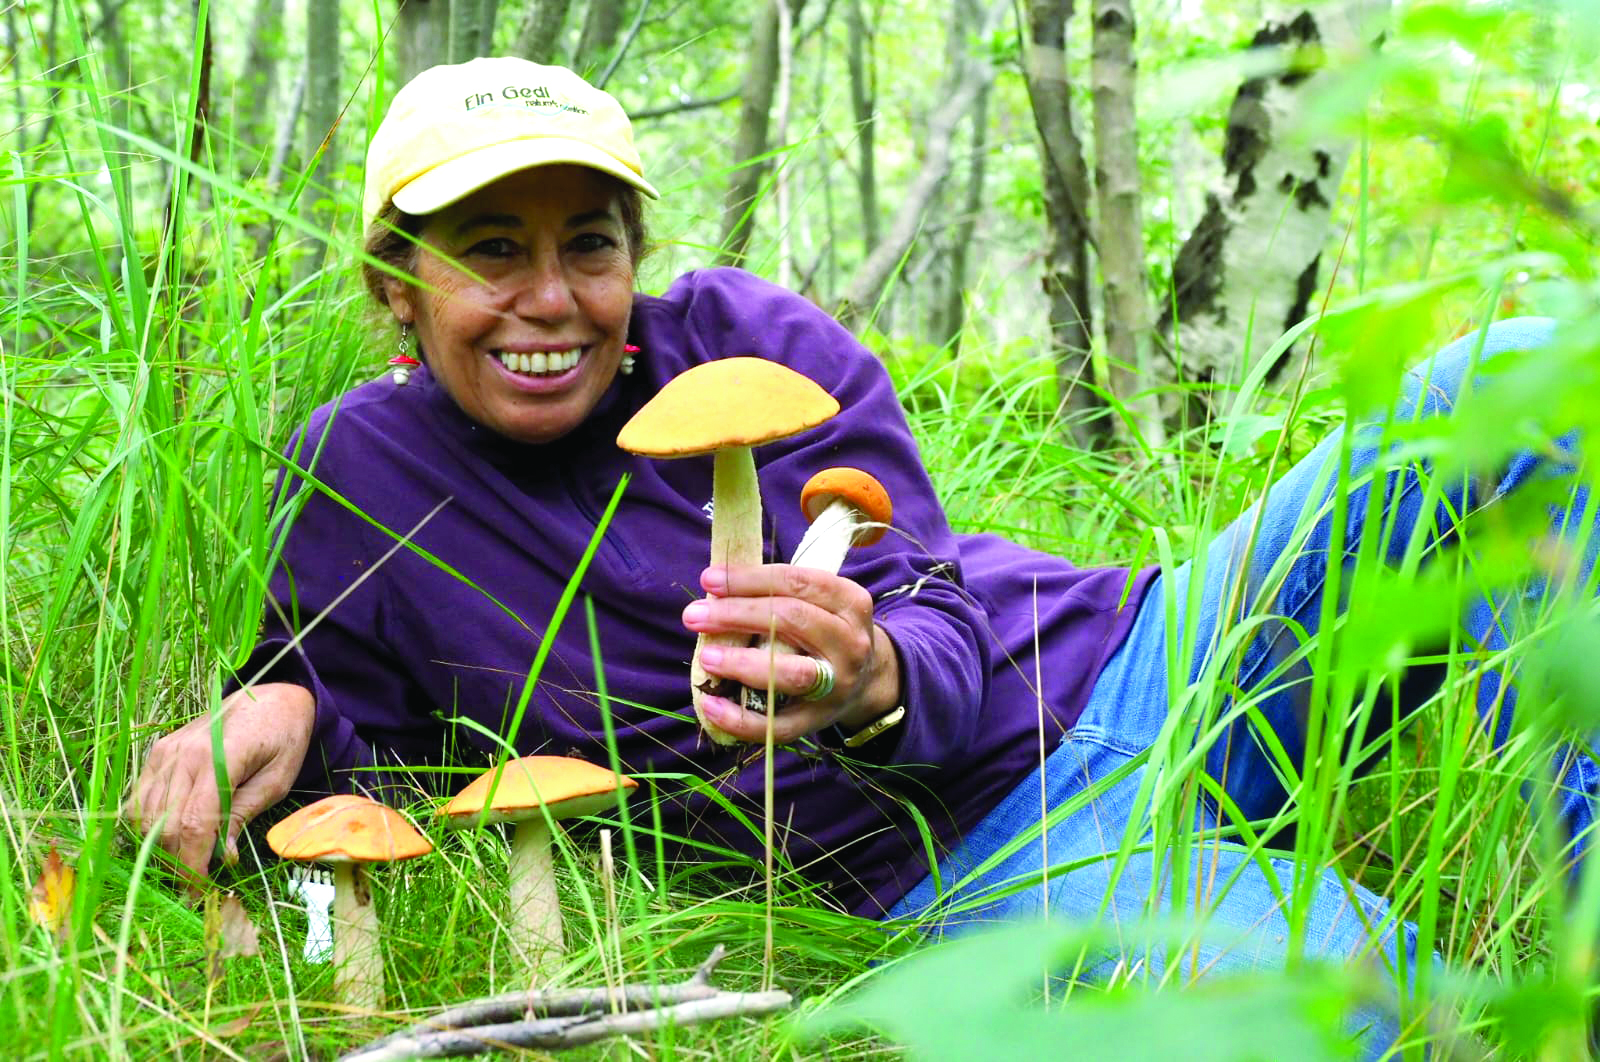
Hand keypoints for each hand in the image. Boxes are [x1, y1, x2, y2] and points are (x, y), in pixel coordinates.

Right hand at [127, 683, 315, 887]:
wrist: (271, 698)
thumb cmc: (284, 738)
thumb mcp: (277, 780)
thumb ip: (244, 815)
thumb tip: (221, 858)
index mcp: (218, 758)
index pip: (193, 824)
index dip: (192, 864)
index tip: (199, 892)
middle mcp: (182, 754)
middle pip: (163, 826)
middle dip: (176, 863)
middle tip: (196, 885)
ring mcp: (164, 751)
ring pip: (143, 816)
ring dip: (159, 847)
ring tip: (186, 863)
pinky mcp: (157, 752)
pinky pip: (139, 799)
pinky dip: (148, 825)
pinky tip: (171, 838)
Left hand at [681, 564, 900, 743]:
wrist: (867, 680)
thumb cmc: (825, 631)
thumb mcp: (820, 601)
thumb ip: (778, 593)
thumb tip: (715, 591)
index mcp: (850, 601)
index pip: (797, 582)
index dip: (750, 579)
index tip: (709, 579)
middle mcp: (850, 642)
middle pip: (791, 620)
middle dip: (737, 615)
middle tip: (695, 615)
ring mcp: (837, 685)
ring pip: (791, 673)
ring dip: (742, 664)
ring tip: (706, 656)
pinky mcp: (818, 721)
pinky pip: (777, 725)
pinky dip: (740, 718)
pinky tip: (710, 704)